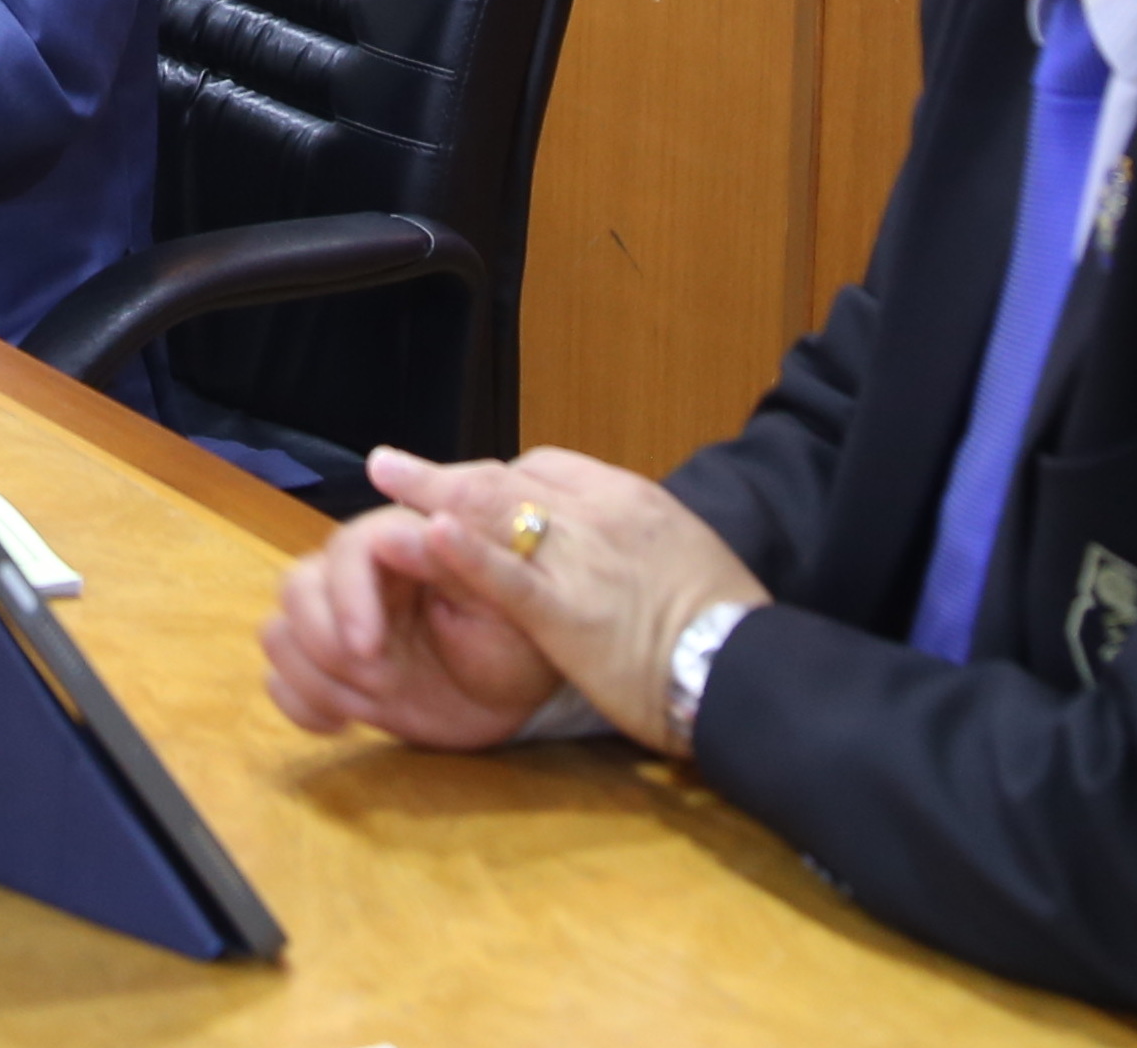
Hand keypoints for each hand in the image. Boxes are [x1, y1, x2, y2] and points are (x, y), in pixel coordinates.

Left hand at [262, 446, 761, 754]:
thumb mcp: (683, 558)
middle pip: (509, 481)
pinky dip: (465, 553)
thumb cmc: (725, 626)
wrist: (751, 669)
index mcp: (631, 500)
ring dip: (432, 491)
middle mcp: (602, 516)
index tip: (466, 487)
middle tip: (394, 467)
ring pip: (497, 514)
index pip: (546, 469)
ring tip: (385, 473)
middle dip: (447, 474)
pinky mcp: (570, 615)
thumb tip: (603, 544)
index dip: (497, 477)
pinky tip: (426, 533)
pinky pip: (509, 577)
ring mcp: (583, 563)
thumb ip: (633, 542)